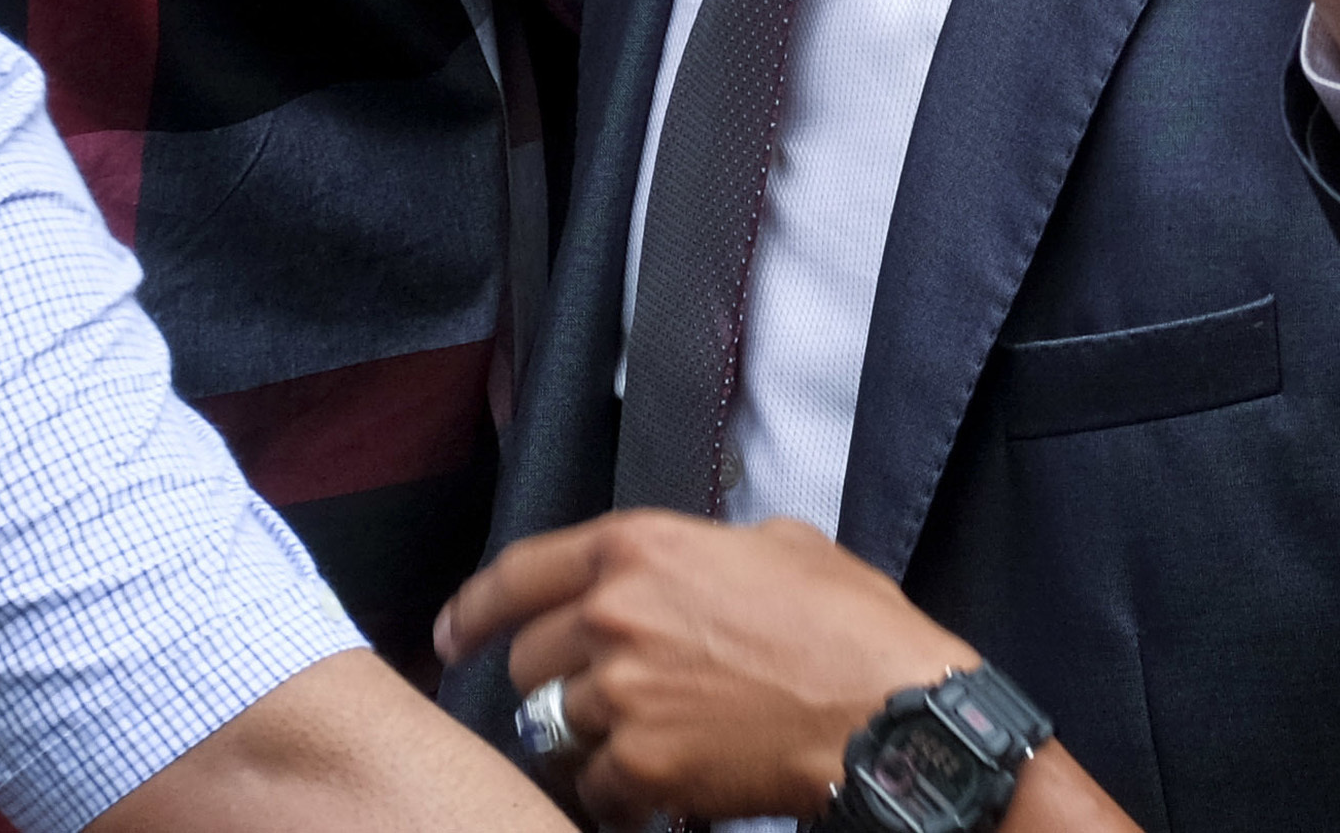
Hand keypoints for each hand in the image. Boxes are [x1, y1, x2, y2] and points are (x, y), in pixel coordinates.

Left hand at [434, 512, 972, 823]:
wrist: (886, 711)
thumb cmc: (847, 626)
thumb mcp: (777, 544)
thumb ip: (704, 551)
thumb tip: (689, 572)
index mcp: (639, 548)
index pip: (519, 574)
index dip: (474, 609)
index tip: (454, 636)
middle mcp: (613, 615)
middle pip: (529, 661)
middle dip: (554, 683)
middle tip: (595, 701)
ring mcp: (620, 694)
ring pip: (554, 728)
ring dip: (587, 740)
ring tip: (636, 747)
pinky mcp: (641, 766)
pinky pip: (594, 787)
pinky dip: (618, 794)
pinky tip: (658, 789)